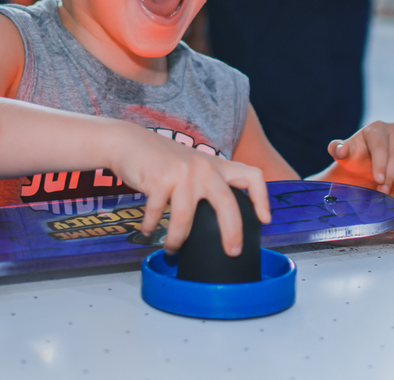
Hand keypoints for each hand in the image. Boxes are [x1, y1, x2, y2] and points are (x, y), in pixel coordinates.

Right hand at [110, 128, 269, 255]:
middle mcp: (204, 167)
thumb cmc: (161, 160)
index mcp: (216, 165)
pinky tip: (148, 231)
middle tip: (232, 252)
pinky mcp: (159, 179)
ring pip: (185, 218)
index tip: (264, 220)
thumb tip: (215, 223)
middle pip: (227, 202)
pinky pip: (158, 214)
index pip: (251, 175)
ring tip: (172, 249)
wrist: (128, 141)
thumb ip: (206, 186)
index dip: (262, 198)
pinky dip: (152, 227)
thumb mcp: (192, 167)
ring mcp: (182, 173)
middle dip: (232, 232)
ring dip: (177, 239)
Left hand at [323, 120, 393, 198]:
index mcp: (376, 128)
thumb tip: (340, 149)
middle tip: (387, 192)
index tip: (379, 181)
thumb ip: (338, 150)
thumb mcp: (344, 155)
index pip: (380, 147)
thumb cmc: (356, 158)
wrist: (369, 161)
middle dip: (392, 175)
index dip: (380, 165)